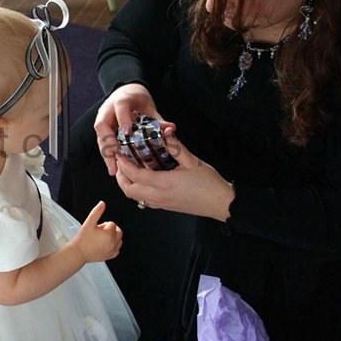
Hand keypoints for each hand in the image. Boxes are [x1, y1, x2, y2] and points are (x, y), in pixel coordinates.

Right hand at [72, 200, 122, 261]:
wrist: (78, 253)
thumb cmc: (83, 239)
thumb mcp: (89, 222)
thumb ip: (97, 212)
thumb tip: (102, 203)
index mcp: (109, 234)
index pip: (112, 224)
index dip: (103, 225)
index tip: (96, 229)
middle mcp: (113, 243)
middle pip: (118, 231)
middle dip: (110, 230)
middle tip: (99, 233)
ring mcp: (112, 250)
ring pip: (119, 240)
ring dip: (113, 237)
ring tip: (102, 239)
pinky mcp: (110, 256)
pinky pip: (117, 249)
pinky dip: (113, 246)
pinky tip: (105, 245)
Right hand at [94, 83, 175, 175]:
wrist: (128, 93)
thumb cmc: (139, 100)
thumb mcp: (150, 107)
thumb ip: (158, 119)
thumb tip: (171, 129)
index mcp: (122, 99)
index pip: (120, 106)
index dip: (123, 119)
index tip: (128, 133)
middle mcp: (108, 109)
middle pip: (102, 125)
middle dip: (108, 143)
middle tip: (117, 158)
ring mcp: (103, 118)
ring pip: (100, 136)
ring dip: (106, 153)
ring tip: (113, 170)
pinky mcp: (102, 128)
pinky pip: (102, 142)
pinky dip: (107, 154)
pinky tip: (114, 167)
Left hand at [115, 130, 234, 220]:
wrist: (220, 203)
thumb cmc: (209, 184)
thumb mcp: (192, 161)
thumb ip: (176, 147)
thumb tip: (166, 132)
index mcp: (164, 183)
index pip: (135, 175)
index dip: (124, 164)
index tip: (120, 154)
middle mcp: (159, 196)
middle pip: (129, 190)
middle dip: (120, 177)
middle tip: (121, 162)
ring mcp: (161, 204)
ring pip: (135, 197)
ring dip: (127, 184)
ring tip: (129, 170)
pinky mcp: (165, 207)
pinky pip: (144, 201)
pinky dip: (138, 191)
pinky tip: (143, 180)